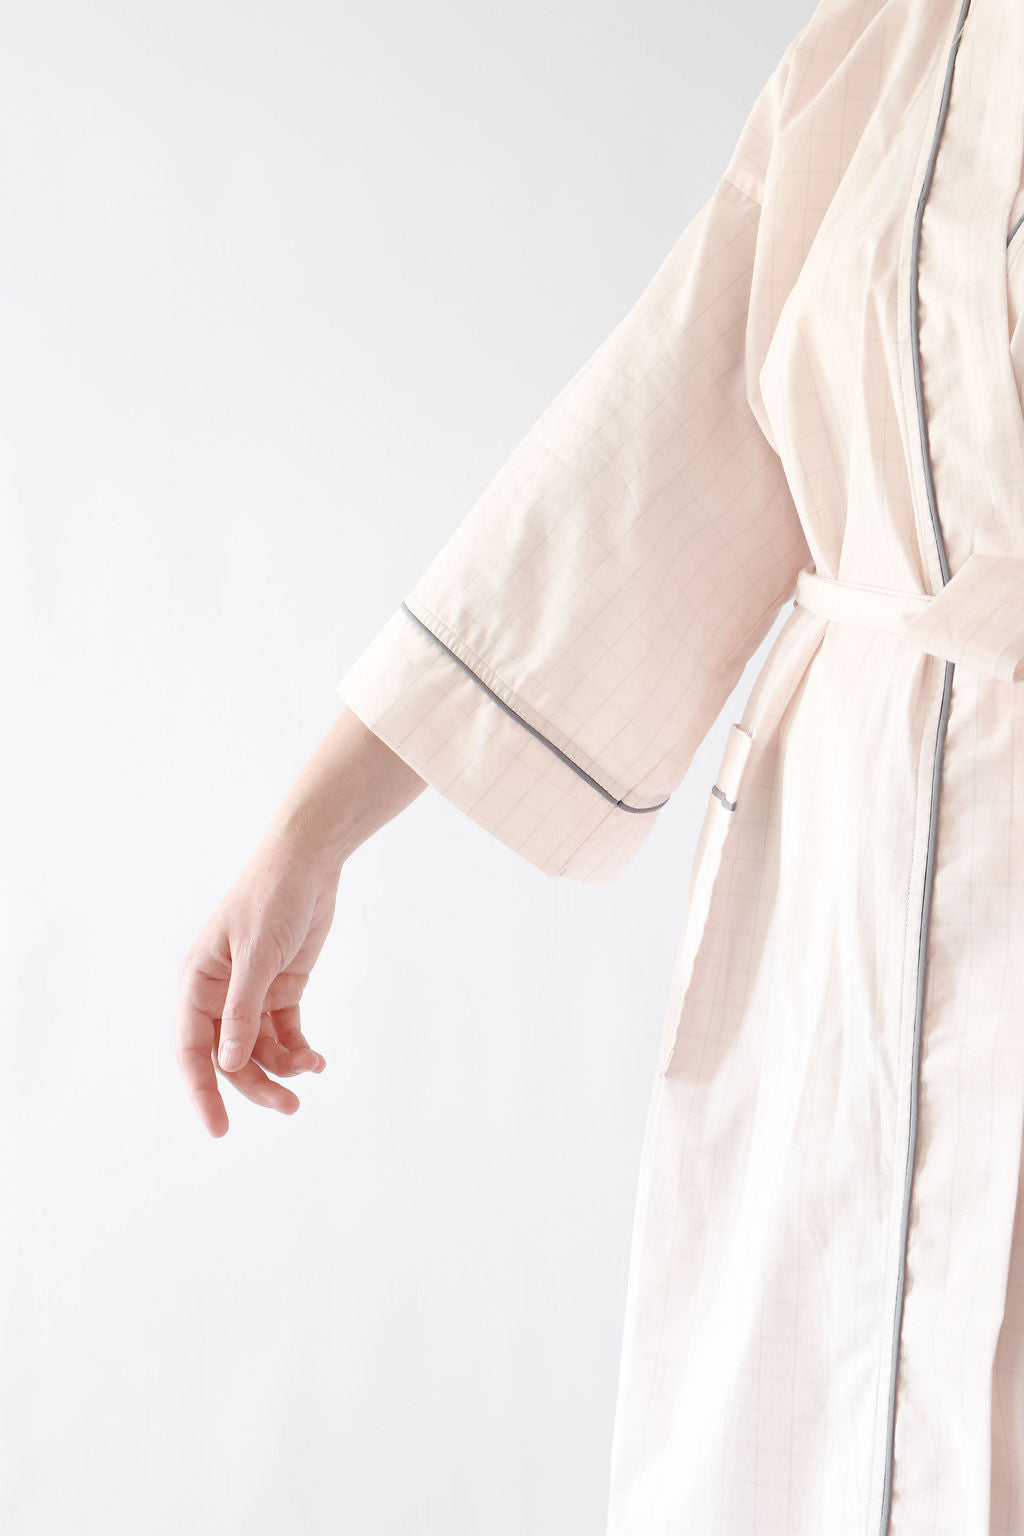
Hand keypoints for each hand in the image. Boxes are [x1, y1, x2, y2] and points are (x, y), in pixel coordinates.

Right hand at [176, 706, 427, 1136]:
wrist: (308, 861)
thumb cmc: (271, 898)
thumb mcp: (258, 955)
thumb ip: (243, 1011)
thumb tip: (231, 1063)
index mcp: (196, 983)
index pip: (191, 1051)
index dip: (202, 1093)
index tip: (218, 1130)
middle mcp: (218, 994)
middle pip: (230, 1059)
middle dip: (257, 1087)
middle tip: (291, 1108)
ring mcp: (250, 993)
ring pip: (259, 1051)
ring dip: (283, 1069)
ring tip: (313, 1071)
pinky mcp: (281, 988)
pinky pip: (283, 1034)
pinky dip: (298, 1050)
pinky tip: (318, 1060)